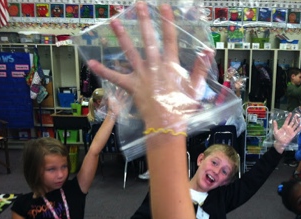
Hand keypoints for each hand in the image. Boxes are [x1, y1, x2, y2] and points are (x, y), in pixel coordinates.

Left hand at [87, 2, 213, 129]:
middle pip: (148, 39)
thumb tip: (208, 51)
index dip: (167, 22)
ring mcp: (141, 75)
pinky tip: (92, 63)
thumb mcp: (195, 88)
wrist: (167, 125)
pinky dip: (104, 71)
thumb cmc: (182, 108)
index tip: (164, 6)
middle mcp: (154, 66)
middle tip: (139, 5)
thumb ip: (200, 68)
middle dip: (144, 21)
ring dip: (122, 36)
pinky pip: (115, 77)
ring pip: (130, 52)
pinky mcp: (131, 86)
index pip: (170, 39)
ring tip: (114, 21)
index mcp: (171, 65)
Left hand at [272, 113, 300, 152]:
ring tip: (299, 118)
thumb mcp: (275, 131)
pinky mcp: (293, 134)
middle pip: (292, 122)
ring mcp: (291, 131)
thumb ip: (275, 126)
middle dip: (294, 118)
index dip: (289, 117)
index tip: (290, 113)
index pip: (287, 120)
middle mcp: (288, 128)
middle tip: (296, 114)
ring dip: (297, 122)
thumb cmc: (277, 137)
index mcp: (284, 126)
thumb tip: (274, 120)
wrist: (280, 143)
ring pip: (295, 125)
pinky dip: (299, 128)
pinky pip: (297, 131)